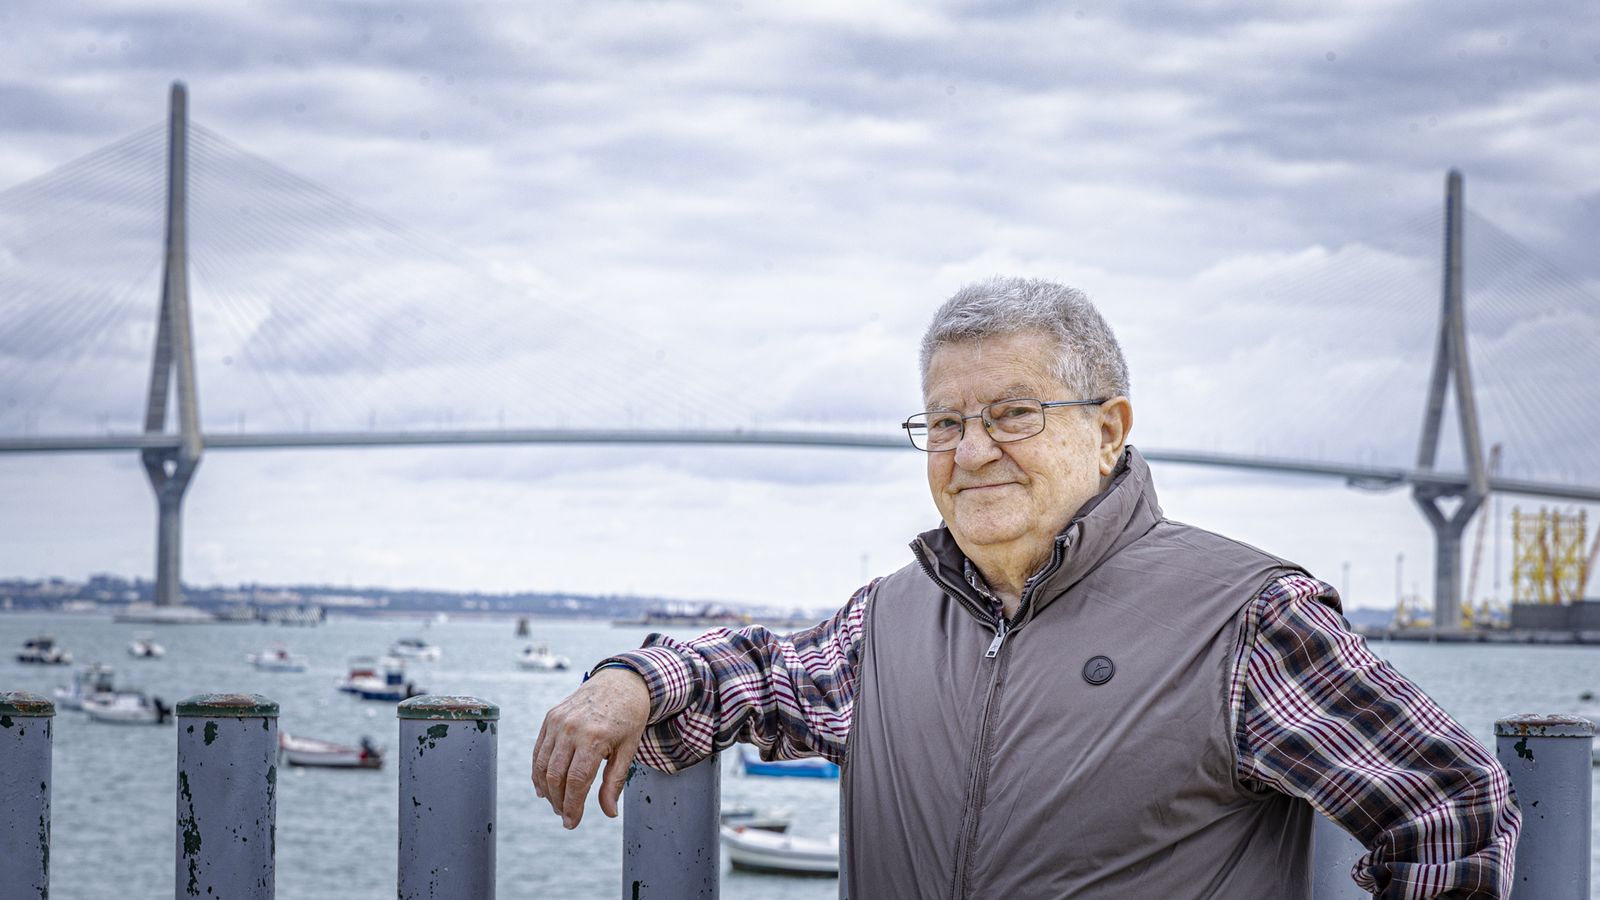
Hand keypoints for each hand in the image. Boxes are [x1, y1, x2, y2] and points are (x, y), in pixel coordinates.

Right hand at [532, 667, 650, 828]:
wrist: (621, 681)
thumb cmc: (629, 716)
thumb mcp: (629, 748)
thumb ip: (615, 781)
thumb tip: (608, 813)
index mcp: (593, 737)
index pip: (576, 781)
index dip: (572, 806)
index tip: (572, 823)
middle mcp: (571, 728)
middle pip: (556, 776)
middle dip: (559, 802)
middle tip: (565, 816)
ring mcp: (558, 721)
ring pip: (542, 765)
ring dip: (546, 790)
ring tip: (557, 804)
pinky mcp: (551, 717)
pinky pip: (539, 750)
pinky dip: (538, 771)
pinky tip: (543, 787)